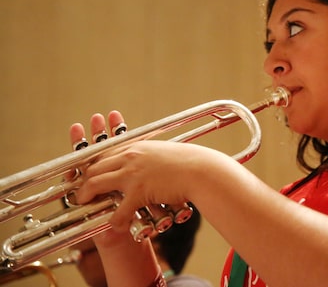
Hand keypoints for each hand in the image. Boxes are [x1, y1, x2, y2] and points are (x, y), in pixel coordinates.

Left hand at [69, 112, 204, 232]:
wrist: (201, 170)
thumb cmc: (188, 162)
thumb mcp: (164, 153)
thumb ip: (149, 156)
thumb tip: (145, 163)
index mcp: (135, 146)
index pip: (103, 154)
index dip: (92, 167)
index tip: (87, 176)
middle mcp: (130, 157)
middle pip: (94, 168)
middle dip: (83, 182)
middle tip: (82, 193)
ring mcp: (132, 173)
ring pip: (96, 185)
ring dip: (87, 197)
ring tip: (86, 205)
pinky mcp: (139, 191)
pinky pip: (118, 210)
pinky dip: (114, 220)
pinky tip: (116, 225)